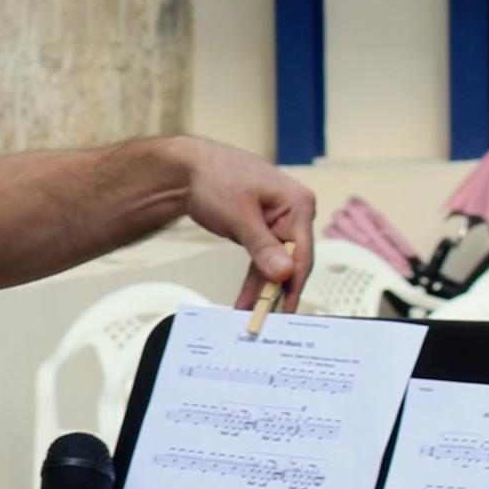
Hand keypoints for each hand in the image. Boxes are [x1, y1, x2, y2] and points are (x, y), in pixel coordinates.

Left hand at [177, 139, 310, 315]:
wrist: (186, 169)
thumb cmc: (215, 178)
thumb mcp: (240, 217)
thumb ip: (263, 248)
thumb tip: (285, 274)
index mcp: (298, 203)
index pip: (302, 252)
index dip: (293, 284)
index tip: (285, 310)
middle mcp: (293, 213)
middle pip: (291, 262)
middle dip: (277, 292)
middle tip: (267, 320)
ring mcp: (277, 222)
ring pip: (275, 265)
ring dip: (262, 291)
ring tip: (251, 317)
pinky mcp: (261, 230)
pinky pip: (261, 261)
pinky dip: (253, 281)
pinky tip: (245, 301)